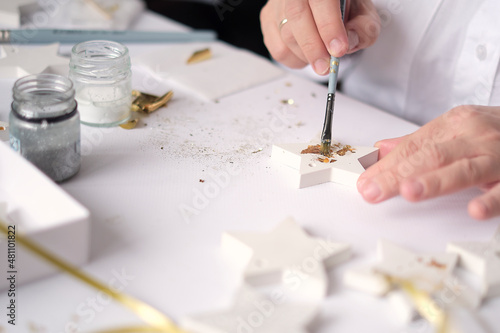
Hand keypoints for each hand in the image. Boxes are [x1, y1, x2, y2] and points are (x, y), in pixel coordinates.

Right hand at [260, 0, 379, 74]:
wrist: (328, 7)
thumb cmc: (345, 9)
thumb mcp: (364, 15)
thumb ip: (364, 28)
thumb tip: (349, 43)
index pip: (321, 1)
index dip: (329, 26)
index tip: (338, 50)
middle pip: (297, 16)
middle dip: (313, 47)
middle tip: (326, 67)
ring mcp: (277, 3)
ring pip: (285, 34)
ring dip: (305, 55)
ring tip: (321, 59)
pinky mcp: (268, 18)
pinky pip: (276, 47)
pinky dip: (293, 59)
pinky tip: (307, 56)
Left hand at [357, 105, 499, 219]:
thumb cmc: (495, 131)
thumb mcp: (456, 130)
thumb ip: (419, 143)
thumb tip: (381, 150)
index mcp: (455, 124)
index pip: (413, 146)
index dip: (387, 165)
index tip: (366, 182)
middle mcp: (475, 136)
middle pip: (431, 156)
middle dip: (399, 174)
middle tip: (374, 190)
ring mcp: (497, 155)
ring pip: (463, 169)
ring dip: (436, 181)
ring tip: (409, 191)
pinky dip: (492, 198)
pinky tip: (475, 209)